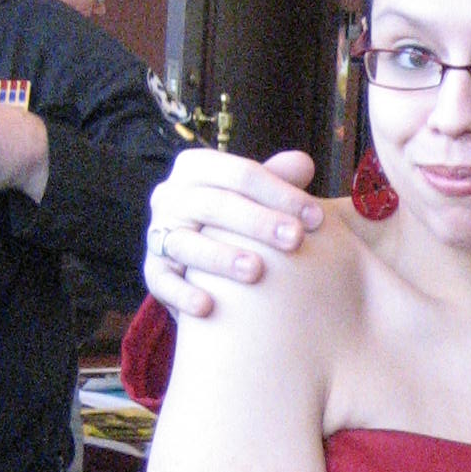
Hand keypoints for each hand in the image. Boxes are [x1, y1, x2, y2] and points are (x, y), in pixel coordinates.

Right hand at [145, 148, 324, 319]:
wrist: (206, 260)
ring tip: (256, 272)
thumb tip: (303, 163)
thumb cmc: (243, 219)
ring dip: (220, 257)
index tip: (317, 218)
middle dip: (257, 221)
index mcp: (197, 169)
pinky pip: (161, 281)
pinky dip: (182, 293)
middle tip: (295, 240)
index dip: (279, 192)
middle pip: (213, 204)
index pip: (239, 173)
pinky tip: (207, 307)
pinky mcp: (153, 271)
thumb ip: (280, 180)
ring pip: (185, 242)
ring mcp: (159, 233)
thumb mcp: (260, 196)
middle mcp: (172, 197)